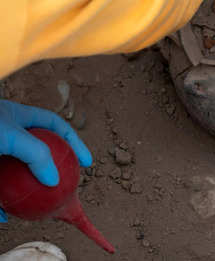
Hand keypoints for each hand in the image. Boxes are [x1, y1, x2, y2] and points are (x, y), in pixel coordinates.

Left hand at [0, 100, 91, 222]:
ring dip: (27, 191)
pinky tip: (5, 217)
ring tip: (38, 207)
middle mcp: (8, 134)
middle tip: (63, 186)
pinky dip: (0, 204)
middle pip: (37, 153)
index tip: (86, 162)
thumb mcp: (11, 135)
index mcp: (19, 116)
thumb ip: (36, 153)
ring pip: (16, 174)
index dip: (74, 142)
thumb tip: (55, 178)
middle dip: (51, 170)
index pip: (56, 126)